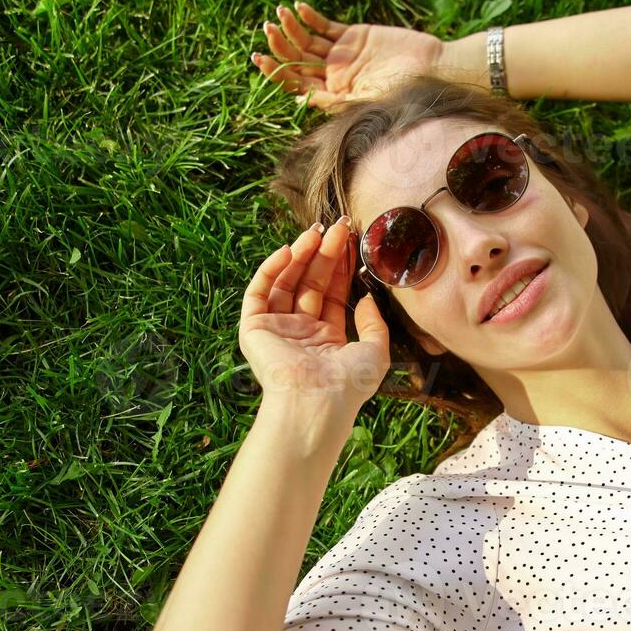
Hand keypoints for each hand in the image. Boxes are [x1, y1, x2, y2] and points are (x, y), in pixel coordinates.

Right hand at [238, 218, 390, 409]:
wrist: (316, 403)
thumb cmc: (348, 385)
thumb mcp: (375, 352)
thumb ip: (374, 324)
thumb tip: (367, 299)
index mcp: (326, 339)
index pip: (332, 294)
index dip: (341, 267)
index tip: (350, 241)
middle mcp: (299, 332)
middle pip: (310, 283)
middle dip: (324, 254)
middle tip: (337, 227)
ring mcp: (276, 329)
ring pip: (286, 282)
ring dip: (300, 255)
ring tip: (316, 231)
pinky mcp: (254, 329)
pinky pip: (259, 292)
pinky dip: (271, 269)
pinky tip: (289, 250)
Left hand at [252, 0, 445, 113]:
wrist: (432, 70)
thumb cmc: (405, 93)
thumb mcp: (369, 102)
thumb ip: (336, 101)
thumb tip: (301, 99)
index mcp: (333, 96)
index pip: (296, 84)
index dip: (276, 72)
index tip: (261, 59)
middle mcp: (333, 77)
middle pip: (297, 60)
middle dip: (280, 46)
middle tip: (268, 30)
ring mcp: (342, 56)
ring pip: (308, 41)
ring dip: (292, 28)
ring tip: (280, 15)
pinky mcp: (354, 36)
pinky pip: (325, 26)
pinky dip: (311, 18)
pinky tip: (299, 9)